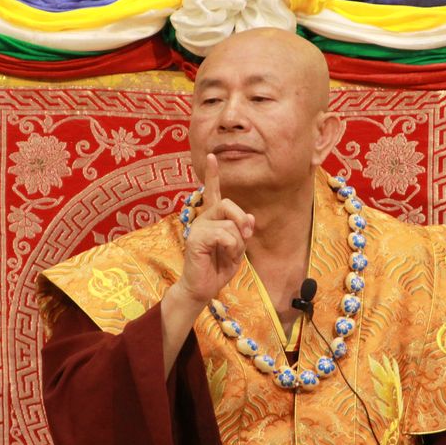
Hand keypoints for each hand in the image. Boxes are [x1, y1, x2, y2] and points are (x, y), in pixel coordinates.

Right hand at [175, 154, 255, 304]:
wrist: (203, 288)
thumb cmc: (218, 267)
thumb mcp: (237, 248)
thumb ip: (242, 231)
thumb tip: (249, 217)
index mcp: (213, 218)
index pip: (213, 192)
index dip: (213, 174)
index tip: (212, 156)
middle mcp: (204, 218)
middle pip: (228, 203)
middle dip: (242, 221)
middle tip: (244, 237)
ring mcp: (198, 227)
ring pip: (230, 224)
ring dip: (237, 243)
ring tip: (227, 254)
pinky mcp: (196, 238)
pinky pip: (224, 235)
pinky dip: (230, 248)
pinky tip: (221, 256)